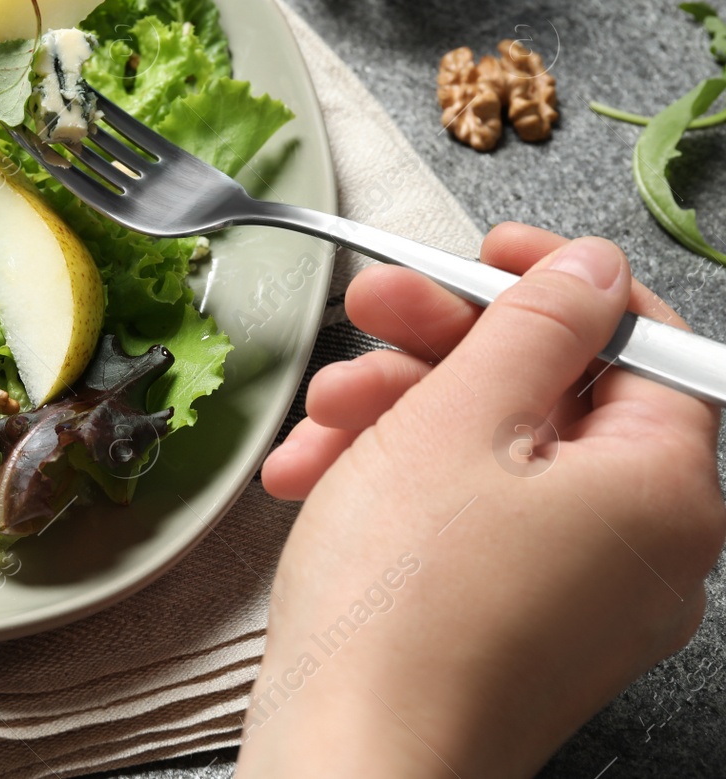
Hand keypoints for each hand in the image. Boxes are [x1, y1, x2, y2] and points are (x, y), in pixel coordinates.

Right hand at [238, 224, 724, 777]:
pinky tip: (318, 478)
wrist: (350, 761)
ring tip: (318, 425)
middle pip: (556, 396)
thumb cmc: (404, 603)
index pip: (644, 342)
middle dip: (444, 349)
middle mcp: (646, 546)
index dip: (558, 283)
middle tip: (367, 318)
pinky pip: (475, 523)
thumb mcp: (460, 418)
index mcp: (663, 488)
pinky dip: (399, 486)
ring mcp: (582, 594)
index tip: (477, 253)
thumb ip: (535, 325)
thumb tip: (592, 268)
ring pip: (498, 456)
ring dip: (400, 416)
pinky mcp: (519, 626)